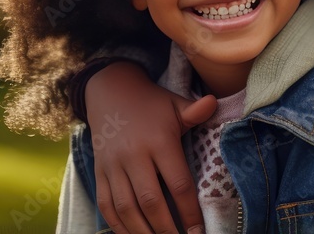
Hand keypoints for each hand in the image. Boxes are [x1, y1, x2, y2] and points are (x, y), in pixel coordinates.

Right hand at [85, 61, 215, 232]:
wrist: (109, 93)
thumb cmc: (151, 104)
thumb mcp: (174, 104)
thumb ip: (195, 111)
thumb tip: (214, 103)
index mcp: (158, 141)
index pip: (178, 183)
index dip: (189, 211)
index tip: (199, 231)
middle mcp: (134, 156)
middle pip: (151, 201)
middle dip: (167, 228)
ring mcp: (113, 166)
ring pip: (126, 207)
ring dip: (142, 231)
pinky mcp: (99, 173)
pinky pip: (106, 205)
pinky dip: (118, 225)